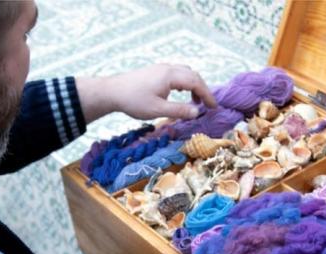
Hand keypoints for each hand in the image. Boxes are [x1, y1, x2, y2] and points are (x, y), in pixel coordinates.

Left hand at [77, 64, 216, 123]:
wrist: (112, 92)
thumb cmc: (133, 101)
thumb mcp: (158, 110)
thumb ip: (179, 111)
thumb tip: (197, 112)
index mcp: (170, 76)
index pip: (196, 83)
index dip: (207, 95)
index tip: (214, 107)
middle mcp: (168, 68)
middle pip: (193, 75)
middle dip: (203, 90)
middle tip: (208, 105)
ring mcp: (161, 68)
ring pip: (185, 73)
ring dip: (193, 85)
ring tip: (194, 102)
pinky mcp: (155, 71)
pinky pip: (176, 73)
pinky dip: (184, 83)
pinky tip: (180, 94)